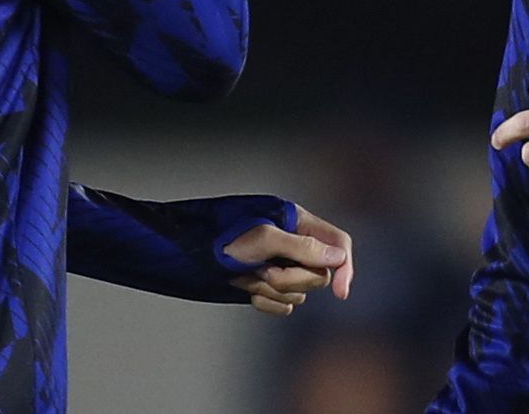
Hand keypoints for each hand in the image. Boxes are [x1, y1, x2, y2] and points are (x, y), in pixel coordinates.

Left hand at [223, 205, 353, 315]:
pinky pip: (283, 306)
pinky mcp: (267, 286)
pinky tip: (246, 291)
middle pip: (318, 273)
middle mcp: (293, 244)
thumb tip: (337, 259)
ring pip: (299, 293)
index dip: (344, 267)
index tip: (340, 294)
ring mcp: (280, 266)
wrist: (184, 255)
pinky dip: (266, 303)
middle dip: (291, 279)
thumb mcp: (261, 238)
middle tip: (262, 271)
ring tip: (245, 276)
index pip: (336, 243)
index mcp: (296, 222)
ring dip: (272, 290)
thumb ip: (301, 247)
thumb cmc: (218, 238)